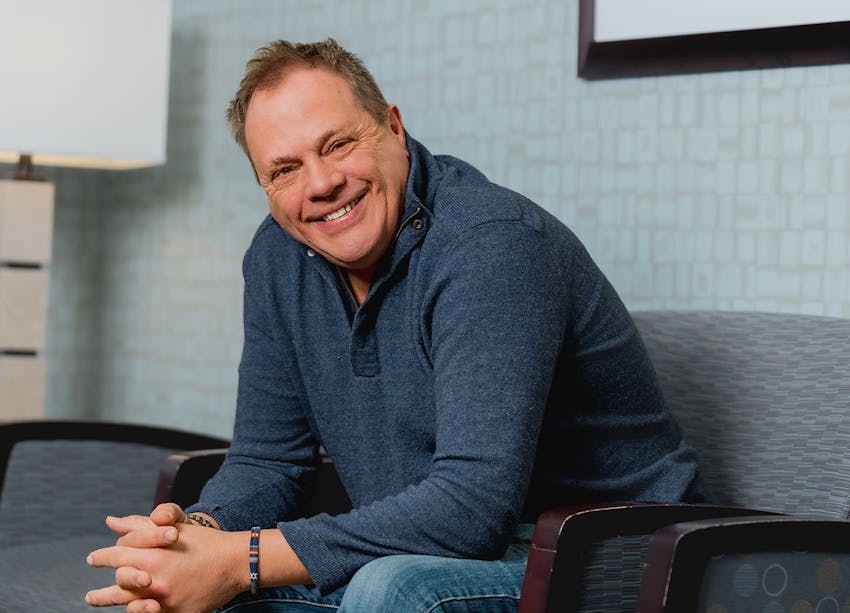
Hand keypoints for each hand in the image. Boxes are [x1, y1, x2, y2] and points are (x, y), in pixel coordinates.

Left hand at [86, 521, 243, 611]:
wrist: (236, 563)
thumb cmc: (205, 542)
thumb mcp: (175, 527)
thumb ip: (140, 525)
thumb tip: (111, 522)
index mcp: (152, 556)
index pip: (116, 556)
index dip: (103, 557)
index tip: (94, 559)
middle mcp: (155, 580)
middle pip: (119, 583)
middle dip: (103, 588)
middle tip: (91, 593)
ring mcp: (165, 600)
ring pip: (128, 605)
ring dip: (109, 604)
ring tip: (96, 603)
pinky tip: (131, 610)